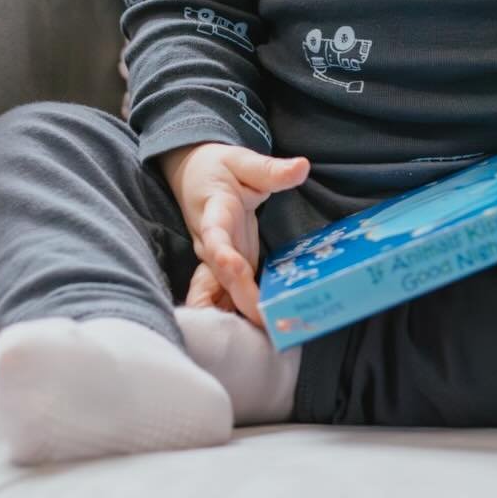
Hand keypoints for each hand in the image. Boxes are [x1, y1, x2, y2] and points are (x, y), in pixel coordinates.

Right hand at [171, 143, 309, 330]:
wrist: (194, 175)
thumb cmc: (219, 168)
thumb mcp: (242, 160)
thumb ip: (270, 169)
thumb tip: (302, 167)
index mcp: (213, 214)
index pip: (214, 237)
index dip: (223, 254)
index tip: (234, 267)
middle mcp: (211, 244)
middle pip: (219, 278)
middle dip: (239, 301)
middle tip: (268, 324)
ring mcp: (217, 260)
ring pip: (219, 295)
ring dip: (238, 318)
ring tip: (270, 337)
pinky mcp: (228, 269)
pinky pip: (229, 297)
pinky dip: (243, 317)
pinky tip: (267, 335)